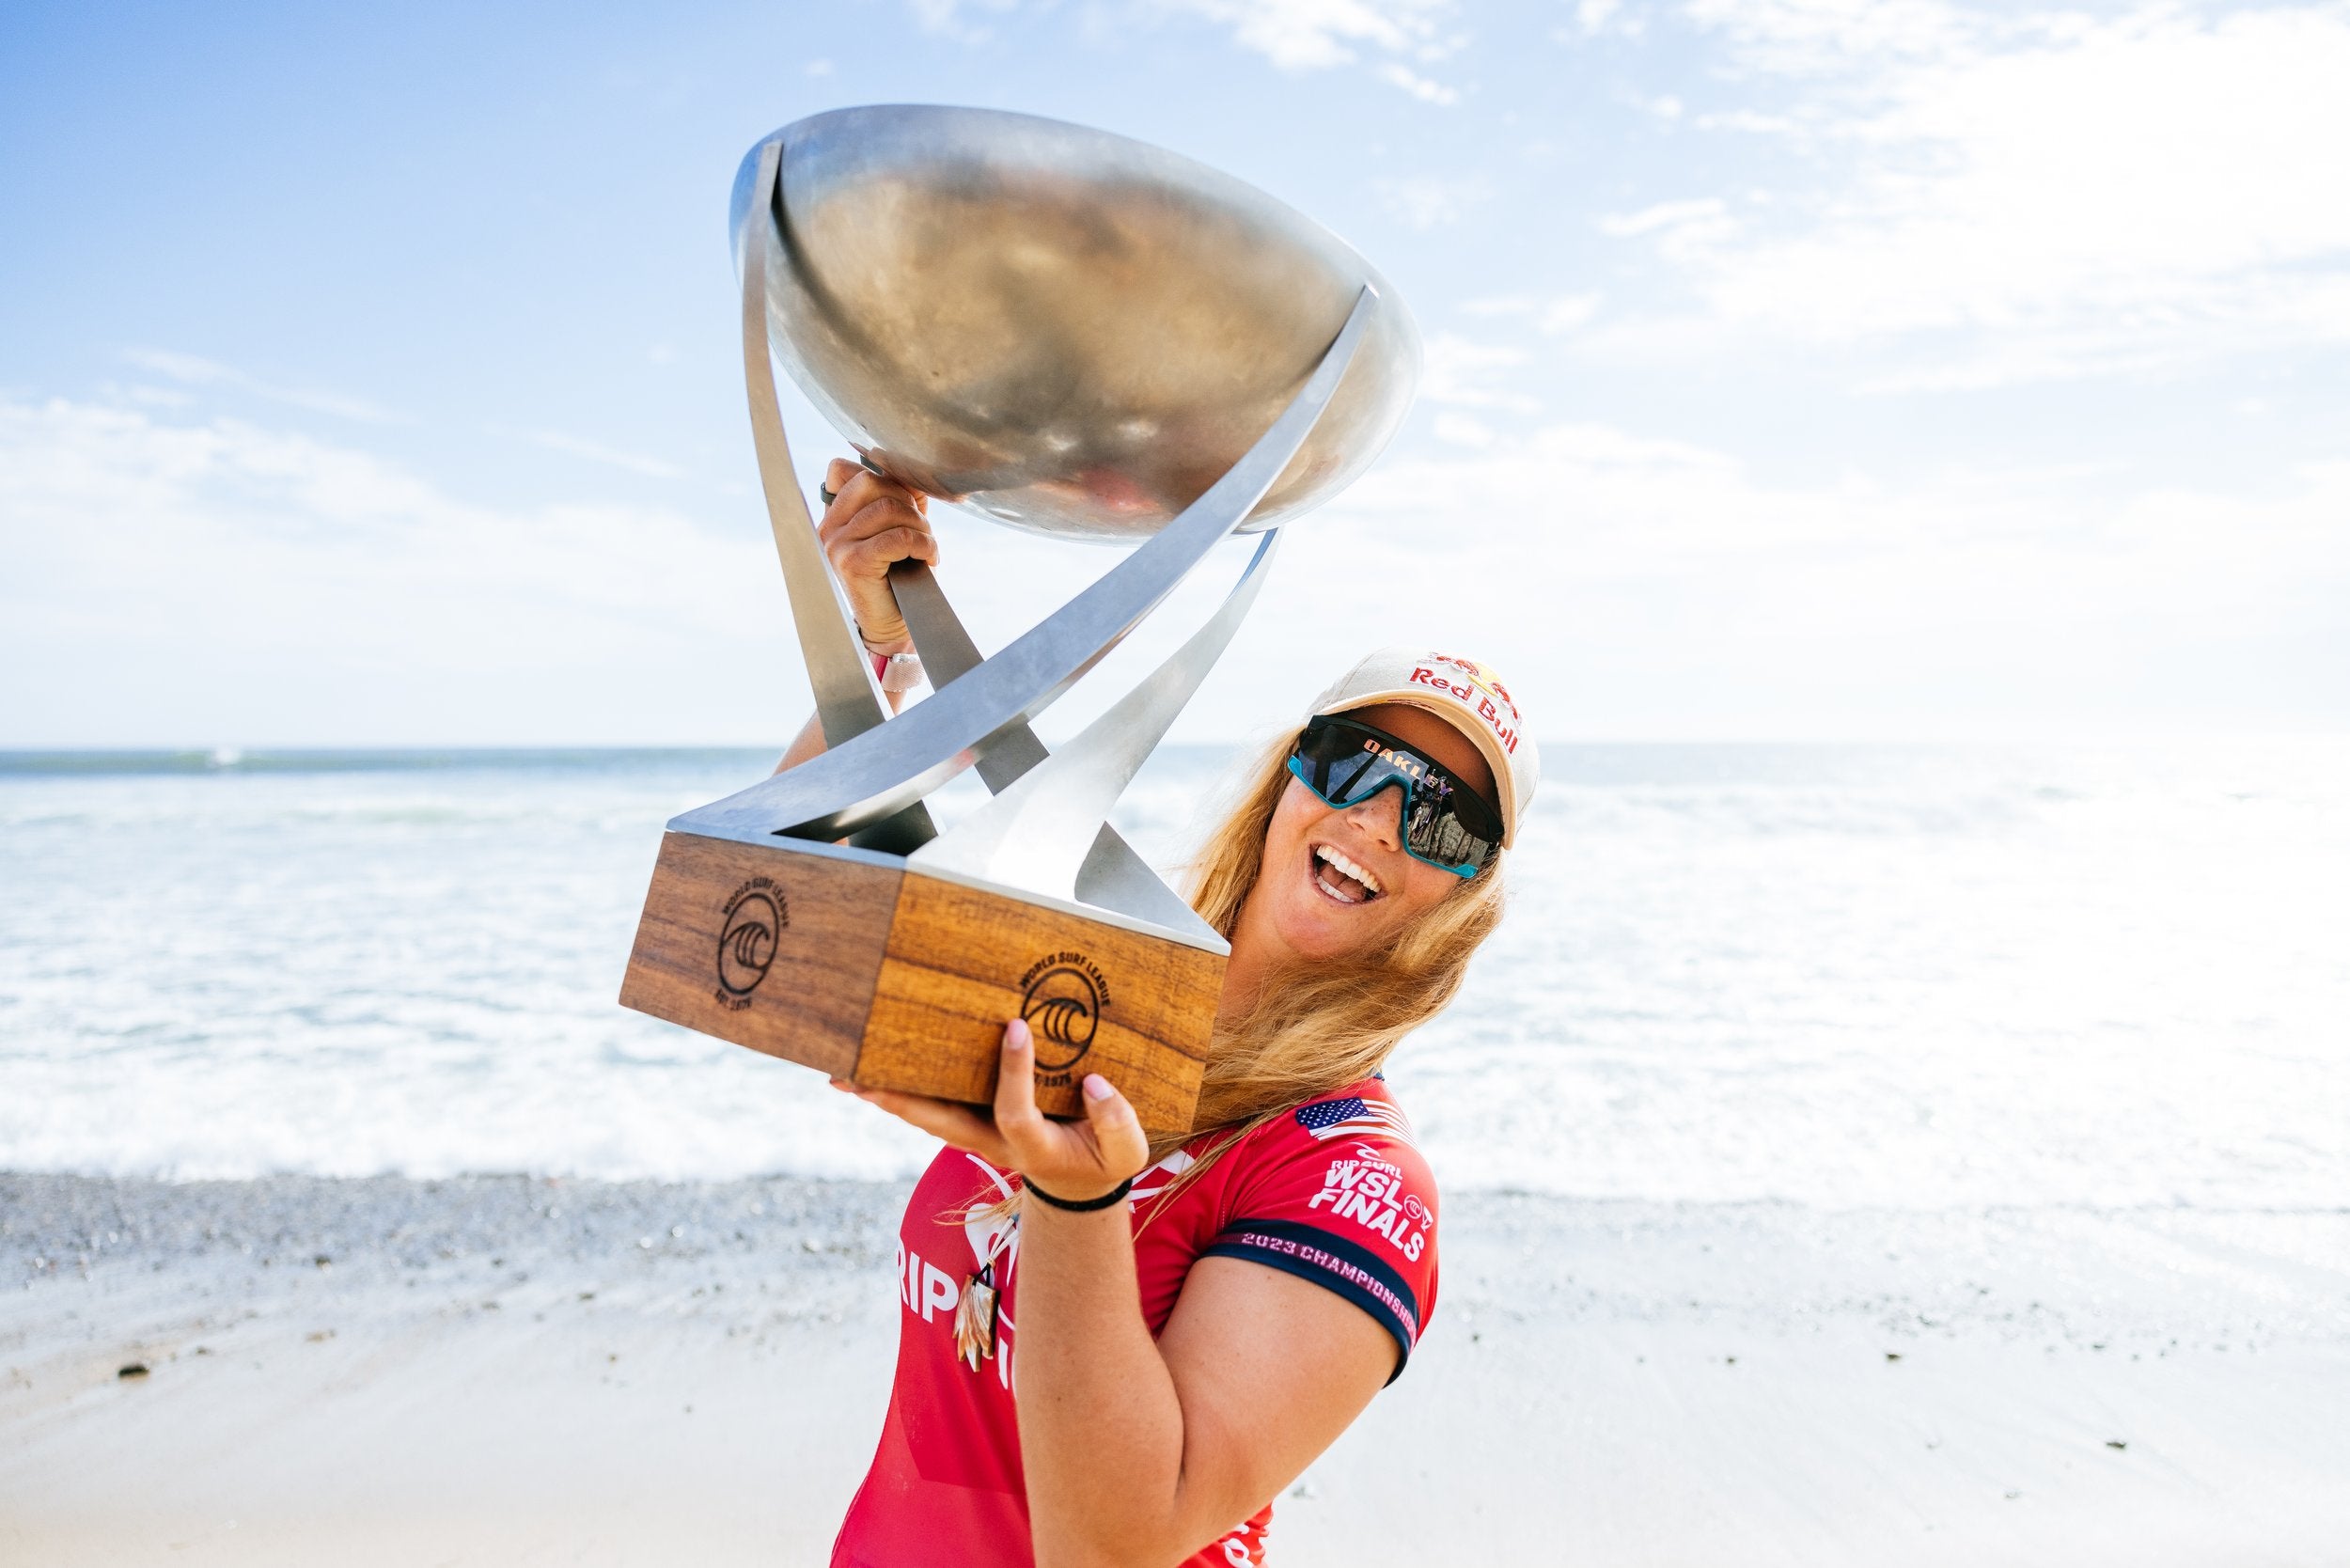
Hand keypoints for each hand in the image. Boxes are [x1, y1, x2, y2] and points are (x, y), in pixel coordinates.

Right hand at [818, 456, 937, 653]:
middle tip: (920, 530)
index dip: (883, 478)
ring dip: (919, 526)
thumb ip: (899, 498)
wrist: (891, 625)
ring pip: (888, 509)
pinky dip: (921, 545)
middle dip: (907, 502)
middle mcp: (829, 527)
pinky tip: (927, 558)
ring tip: (925, 547)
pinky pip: (897, 538)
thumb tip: (914, 472)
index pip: (842, 469)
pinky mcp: (852, 563)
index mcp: (834, 515)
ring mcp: (836, 545)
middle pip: (871, 482)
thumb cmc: (898, 576)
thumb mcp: (897, 528)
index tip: (907, 503)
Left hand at [830, 1019, 1150, 1201]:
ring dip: (884, 1096)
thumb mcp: (1125, 1151)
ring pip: (923, 1115)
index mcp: (1031, 1147)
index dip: (1014, 1072)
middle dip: (899, 1100)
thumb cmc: (1103, 1160)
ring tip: (842, 1074)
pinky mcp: (970, 1121)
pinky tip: (869, 1069)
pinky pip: (930, 1105)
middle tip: (854, 1079)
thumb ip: (1116, 1121)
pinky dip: (900, 1090)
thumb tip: (1095, 1083)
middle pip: (937, 1122)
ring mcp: (976, 1133)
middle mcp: (992, 1141)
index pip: (1014, 1109)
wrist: (1078, 1184)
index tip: (1017, 1026)